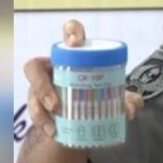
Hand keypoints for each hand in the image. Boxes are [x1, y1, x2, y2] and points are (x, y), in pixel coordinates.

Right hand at [23, 20, 144, 137]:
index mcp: (76, 55)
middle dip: (41, 83)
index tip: (75, 42)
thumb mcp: (119, 98)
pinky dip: (42, 121)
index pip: (70, 32)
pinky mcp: (37, 104)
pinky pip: (33, 110)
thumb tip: (129, 110)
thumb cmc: (101, 96)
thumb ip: (130, 101)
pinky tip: (53, 131)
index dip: (71, 31)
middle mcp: (54, 67)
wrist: (87, 121)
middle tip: (56, 103)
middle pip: (35, 66)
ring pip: (32, 91)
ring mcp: (42, 85)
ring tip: (55, 118)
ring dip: (39, 107)